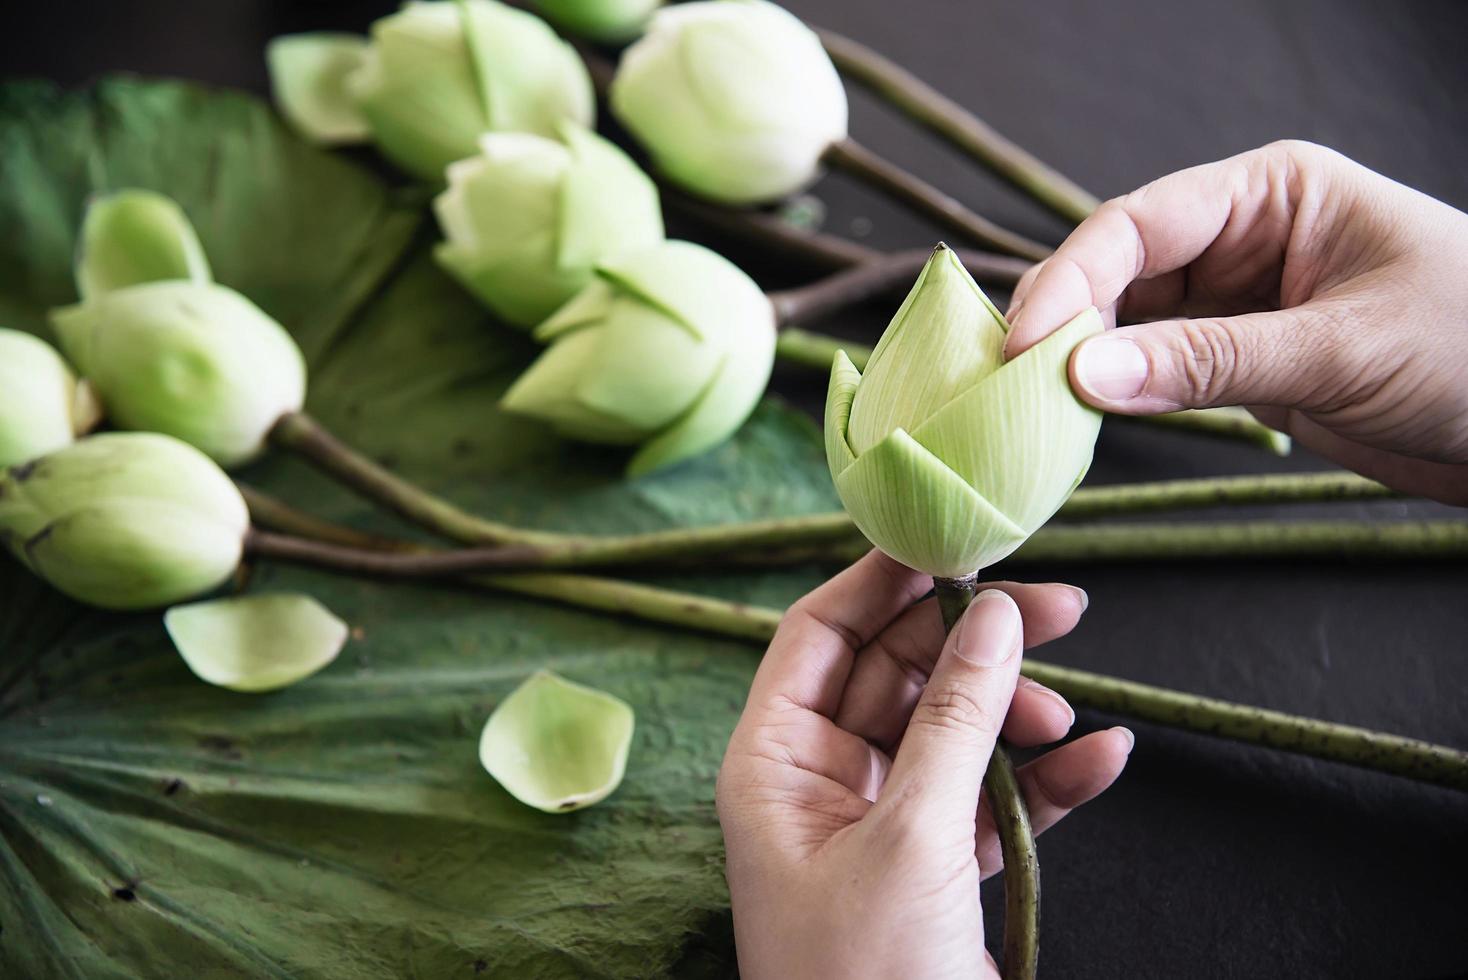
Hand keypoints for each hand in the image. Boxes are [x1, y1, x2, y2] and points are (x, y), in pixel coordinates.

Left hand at [717, 551, 1132, 978]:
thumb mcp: (912, 840)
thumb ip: (955, 721)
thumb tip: (992, 615)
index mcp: (774, 763)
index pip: (820, 635)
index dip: (883, 580)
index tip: (955, 541)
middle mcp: (821, 783)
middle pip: (898, 673)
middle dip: (974, 641)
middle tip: (1056, 610)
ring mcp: (883, 825)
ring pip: (953, 730)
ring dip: (1017, 711)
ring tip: (1071, 714)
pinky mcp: (939, 869)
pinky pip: (994, 799)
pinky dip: (1048, 779)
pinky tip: (1104, 758)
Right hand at [1004, 140, 1467, 503]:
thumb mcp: (1340, 349)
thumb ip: (1208, 363)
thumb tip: (1082, 377)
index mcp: (1272, 194)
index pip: (1140, 224)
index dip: (1072, 279)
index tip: (1024, 343)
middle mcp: (1242, 239)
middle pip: (1120, 272)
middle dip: (1065, 325)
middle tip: (1011, 386)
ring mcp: (1237, 303)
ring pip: (1128, 326)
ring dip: (1082, 366)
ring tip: (1032, 412)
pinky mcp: (1240, 363)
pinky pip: (1156, 372)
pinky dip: (1117, 398)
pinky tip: (1080, 424)